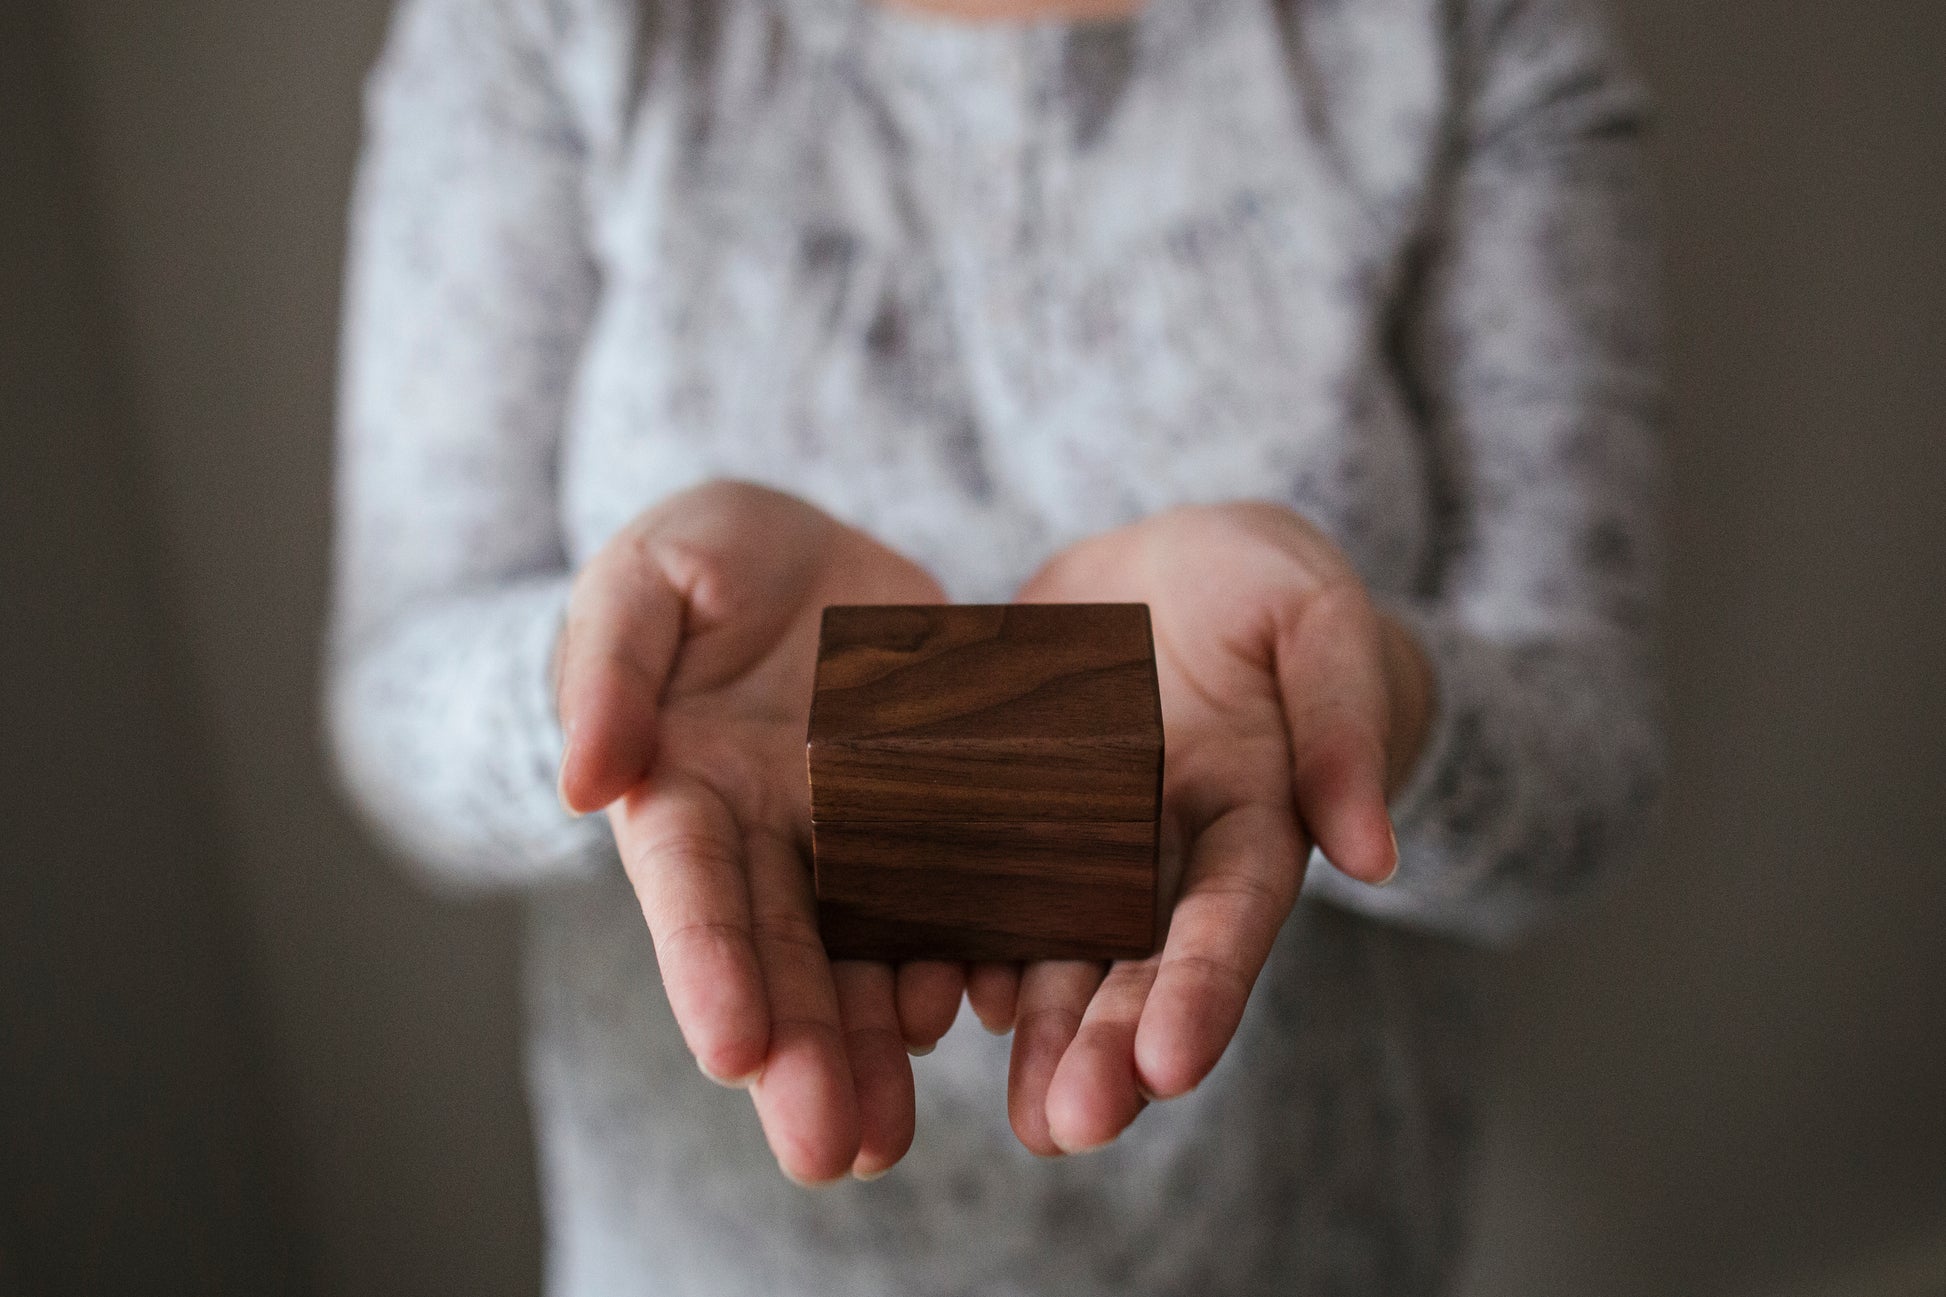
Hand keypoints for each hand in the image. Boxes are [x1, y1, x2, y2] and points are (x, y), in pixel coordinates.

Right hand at [553, 481, 962, 1182]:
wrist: (805, 551)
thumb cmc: (700, 558)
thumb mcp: (644, 579)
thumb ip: (612, 665)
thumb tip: (588, 782)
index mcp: (682, 787)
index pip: (692, 889)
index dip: (708, 968)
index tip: (734, 1052)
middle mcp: (763, 834)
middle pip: (780, 954)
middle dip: (801, 1053)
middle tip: (831, 1152)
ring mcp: (848, 834)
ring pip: (860, 954)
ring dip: (871, 1048)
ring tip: (887, 1138)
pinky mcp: (928, 816)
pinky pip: (943, 897)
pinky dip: (953, 961)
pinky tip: (971, 1021)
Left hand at [966, 502, 1434, 1154]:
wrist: (1160, 570)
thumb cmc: (1257, 582)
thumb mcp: (1312, 619)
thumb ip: (1342, 722)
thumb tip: (1376, 855)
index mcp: (1249, 815)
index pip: (1233, 913)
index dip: (1206, 989)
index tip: (1172, 1066)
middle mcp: (1163, 854)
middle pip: (1139, 963)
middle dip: (1107, 1046)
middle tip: (1068, 1128)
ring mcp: (1082, 845)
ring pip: (1058, 954)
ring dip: (1039, 1037)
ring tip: (1020, 1120)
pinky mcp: (1004, 815)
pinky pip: (976, 890)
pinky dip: (958, 952)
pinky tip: (925, 1011)